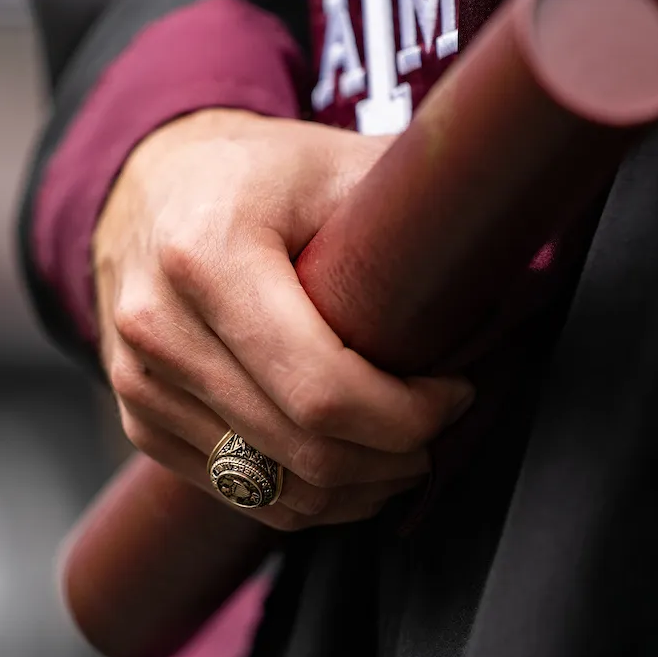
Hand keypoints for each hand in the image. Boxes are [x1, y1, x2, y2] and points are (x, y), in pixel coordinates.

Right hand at [94, 109, 474, 531]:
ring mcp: (138, 380)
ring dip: (355, 487)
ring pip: (272, 487)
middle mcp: (159, 326)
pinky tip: (344, 463)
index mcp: (209, 256)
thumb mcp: (337, 161)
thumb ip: (417, 196)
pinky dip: (303, 495)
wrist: (149, 187)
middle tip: (435, 429)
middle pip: (301, 449)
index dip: (407, 415)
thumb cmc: (256, 175)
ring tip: (400, 451)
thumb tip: (518, 232)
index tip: (452, 392)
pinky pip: (235, 491)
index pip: (322, 388)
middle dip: (392, 457)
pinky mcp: (139, 417)